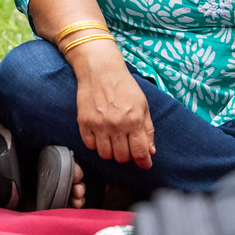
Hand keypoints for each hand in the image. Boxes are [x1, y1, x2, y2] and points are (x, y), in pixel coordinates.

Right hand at [72, 46, 154, 167]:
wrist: (101, 70)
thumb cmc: (124, 86)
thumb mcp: (143, 105)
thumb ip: (147, 129)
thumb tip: (150, 151)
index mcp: (133, 120)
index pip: (140, 152)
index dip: (144, 162)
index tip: (144, 164)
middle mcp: (116, 124)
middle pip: (122, 157)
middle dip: (127, 155)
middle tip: (126, 147)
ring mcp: (98, 124)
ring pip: (105, 155)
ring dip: (111, 152)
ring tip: (113, 142)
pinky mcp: (84, 122)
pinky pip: (90, 145)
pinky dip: (96, 145)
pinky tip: (101, 135)